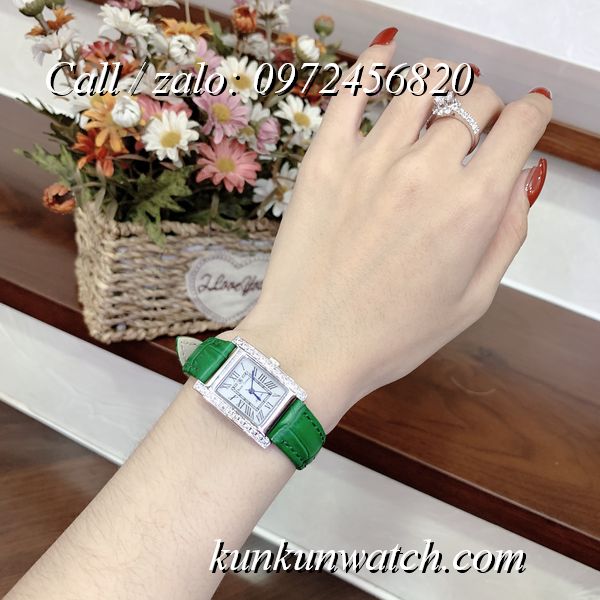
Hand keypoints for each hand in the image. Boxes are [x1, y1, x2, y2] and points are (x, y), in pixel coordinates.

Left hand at [229, 38, 551, 430]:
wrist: (311, 347)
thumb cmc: (391, 335)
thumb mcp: (473, 299)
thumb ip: (507, 232)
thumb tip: (521, 177)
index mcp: (472, 205)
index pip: (519, 125)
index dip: (530, 116)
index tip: (527, 119)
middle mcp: (426, 170)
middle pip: (474, 100)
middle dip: (487, 109)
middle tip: (477, 129)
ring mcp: (371, 159)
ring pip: (421, 85)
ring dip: (443, 83)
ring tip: (441, 96)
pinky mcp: (325, 160)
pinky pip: (351, 90)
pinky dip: (374, 62)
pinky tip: (386, 52)